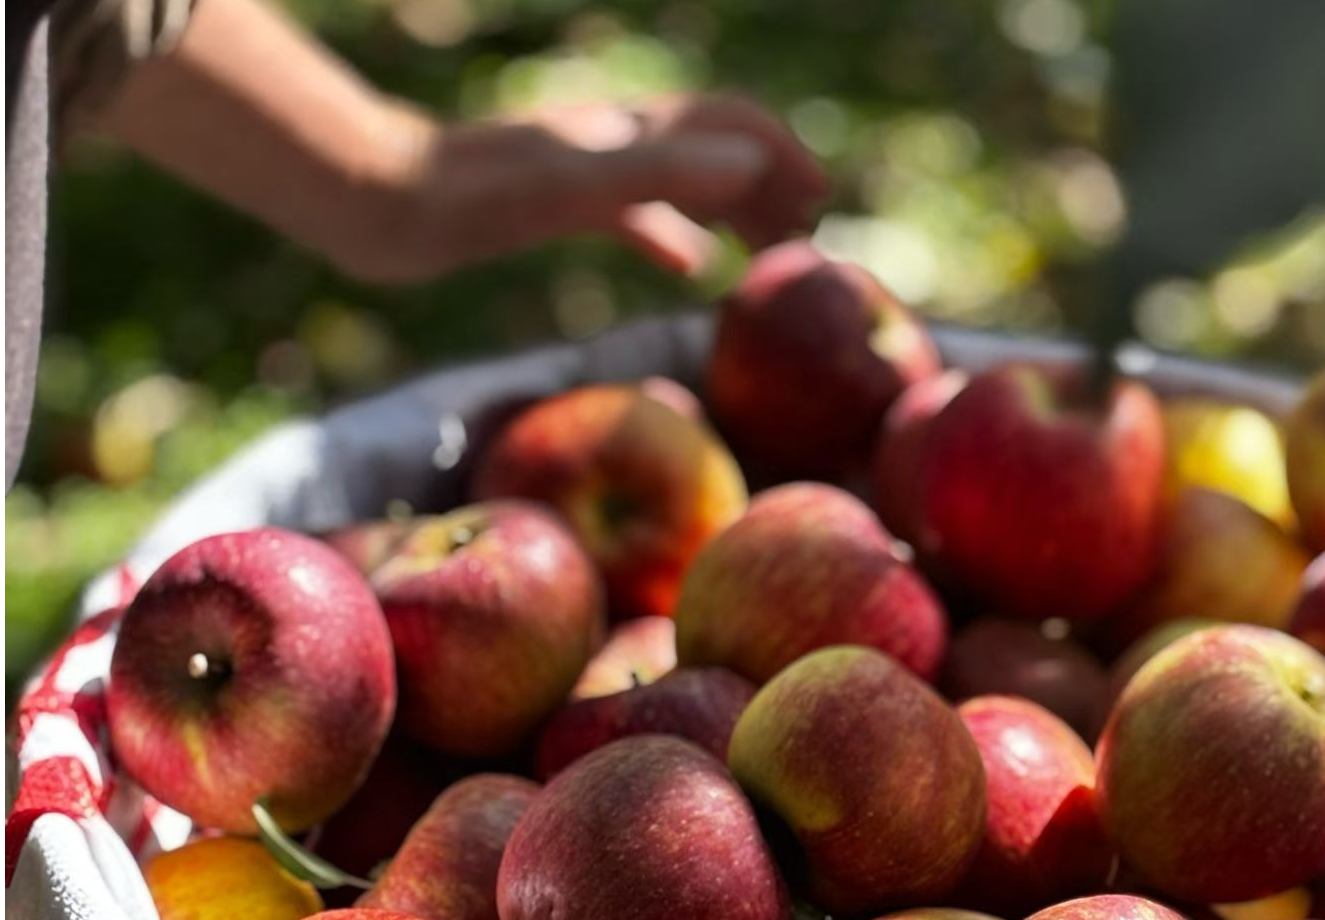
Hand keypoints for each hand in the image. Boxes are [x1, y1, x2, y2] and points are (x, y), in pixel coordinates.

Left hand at [337, 93, 830, 283]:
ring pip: (683, 183)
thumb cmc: (469, 199)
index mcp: (628, 131)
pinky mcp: (557, 204)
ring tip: (769, 251)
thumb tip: (748, 167)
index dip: (781, 156)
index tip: (821, 203)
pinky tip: (692, 266)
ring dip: (733, 209)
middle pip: (714, 151)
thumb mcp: (570, 188)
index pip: (728, 127)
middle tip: (809, 238)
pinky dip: (677, 236)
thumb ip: (659, 174)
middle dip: (769, 185)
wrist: (382, 201)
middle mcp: (615, 142)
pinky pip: (637, 215)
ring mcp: (587, 172)